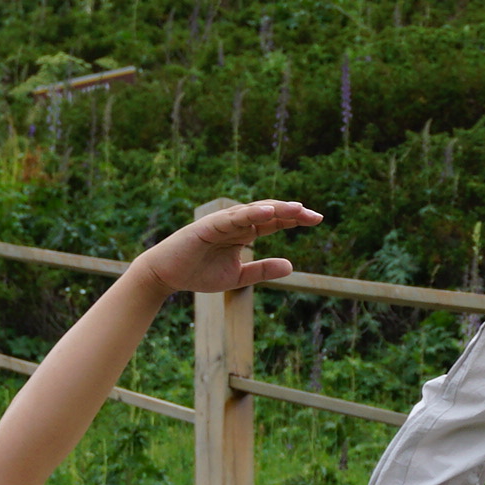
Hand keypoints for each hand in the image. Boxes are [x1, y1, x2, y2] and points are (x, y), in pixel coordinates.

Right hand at [145, 200, 322, 297]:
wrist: (167, 276)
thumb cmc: (199, 273)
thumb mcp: (238, 276)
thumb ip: (262, 270)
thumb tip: (291, 266)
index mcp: (244, 233)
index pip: (274, 221)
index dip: (295, 219)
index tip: (317, 220)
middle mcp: (236, 223)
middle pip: (269, 212)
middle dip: (292, 212)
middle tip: (315, 216)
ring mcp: (222, 222)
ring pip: (253, 211)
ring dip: (276, 208)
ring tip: (298, 209)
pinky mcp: (208, 226)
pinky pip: (232, 218)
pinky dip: (249, 213)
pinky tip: (267, 212)